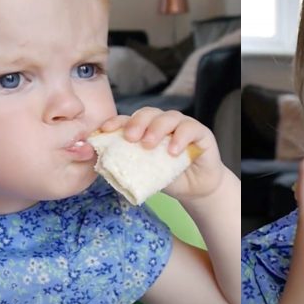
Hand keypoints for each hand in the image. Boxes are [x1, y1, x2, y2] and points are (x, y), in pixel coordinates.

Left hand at [99, 108, 224, 200]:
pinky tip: (173, 151)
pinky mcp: (201, 133)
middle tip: (130, 138)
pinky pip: (190, 128)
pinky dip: (180, 137)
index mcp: (147, 130)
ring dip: (157, 129)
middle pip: (149, 113)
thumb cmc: (169, 178)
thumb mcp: (144, 173)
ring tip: (149, 145)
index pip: (130, 119)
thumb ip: (129, 165)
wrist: (196, 190)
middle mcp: (164, 123)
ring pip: (169, 117)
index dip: (117, 122)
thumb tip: (102, 165)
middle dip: (137, 123)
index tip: (105, 130)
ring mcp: (183, 126)